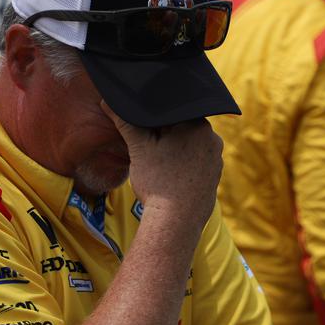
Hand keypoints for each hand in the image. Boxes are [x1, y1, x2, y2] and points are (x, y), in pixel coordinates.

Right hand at [102, 102, 221, 228]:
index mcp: (198, 125)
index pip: (174, 111)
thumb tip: (108, 101)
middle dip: (165, 134)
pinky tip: (170, 177)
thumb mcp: (139, 148)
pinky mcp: (214, 178)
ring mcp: (217, 160)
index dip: (156, 117)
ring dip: (174, 151)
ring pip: (190, 147)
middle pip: (183, 128)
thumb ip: (125, 121)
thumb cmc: (158, 182)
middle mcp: (213, 140)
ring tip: (159, 165)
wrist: (175, 222)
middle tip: (149, 148)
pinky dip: (183, 167)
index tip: (144, 129)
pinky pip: (196, 164)